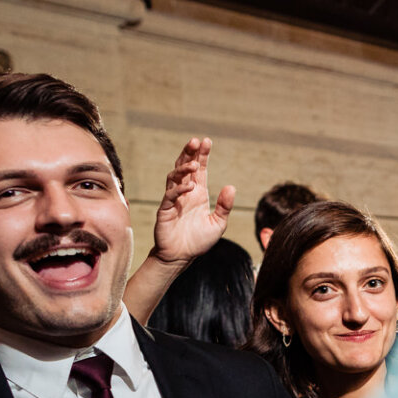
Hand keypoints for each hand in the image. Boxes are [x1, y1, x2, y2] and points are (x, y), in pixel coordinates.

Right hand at [151, 137, 235, 266]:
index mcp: (198, 193)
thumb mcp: (218, 224)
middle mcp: (185, 193)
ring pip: (175, 177)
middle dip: (189, 153)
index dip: (202, 155)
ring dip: (183, 168)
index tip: (206, 141)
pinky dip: (179, 189)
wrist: (182, 257)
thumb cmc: (199, 241)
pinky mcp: (166, 209)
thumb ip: (225, 206)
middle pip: (185, 167)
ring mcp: (174, 200)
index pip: (200, 169)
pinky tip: (190, 187)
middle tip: (195, 141)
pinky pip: (170, 195)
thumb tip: (231, 187)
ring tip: (194, 164)